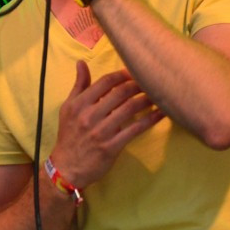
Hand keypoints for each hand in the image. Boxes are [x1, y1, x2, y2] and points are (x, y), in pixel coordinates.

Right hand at [51, 61, 164, 188]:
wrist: (67, 167)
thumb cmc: (69, 135)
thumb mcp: (68, 109)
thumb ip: (78, 86)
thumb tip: (81, 62)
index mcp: (79, 104)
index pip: (105, 82)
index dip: (123, 75)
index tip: (134, 72)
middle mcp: (89, 116)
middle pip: (120, 93)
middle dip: (138, 85)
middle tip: (151, 81)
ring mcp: (101, 132)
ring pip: (130, 109)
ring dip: (147, 99)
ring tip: (159, 94)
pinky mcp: (111, 146)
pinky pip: (135, 129)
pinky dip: (151, 120)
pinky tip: (161, 114)